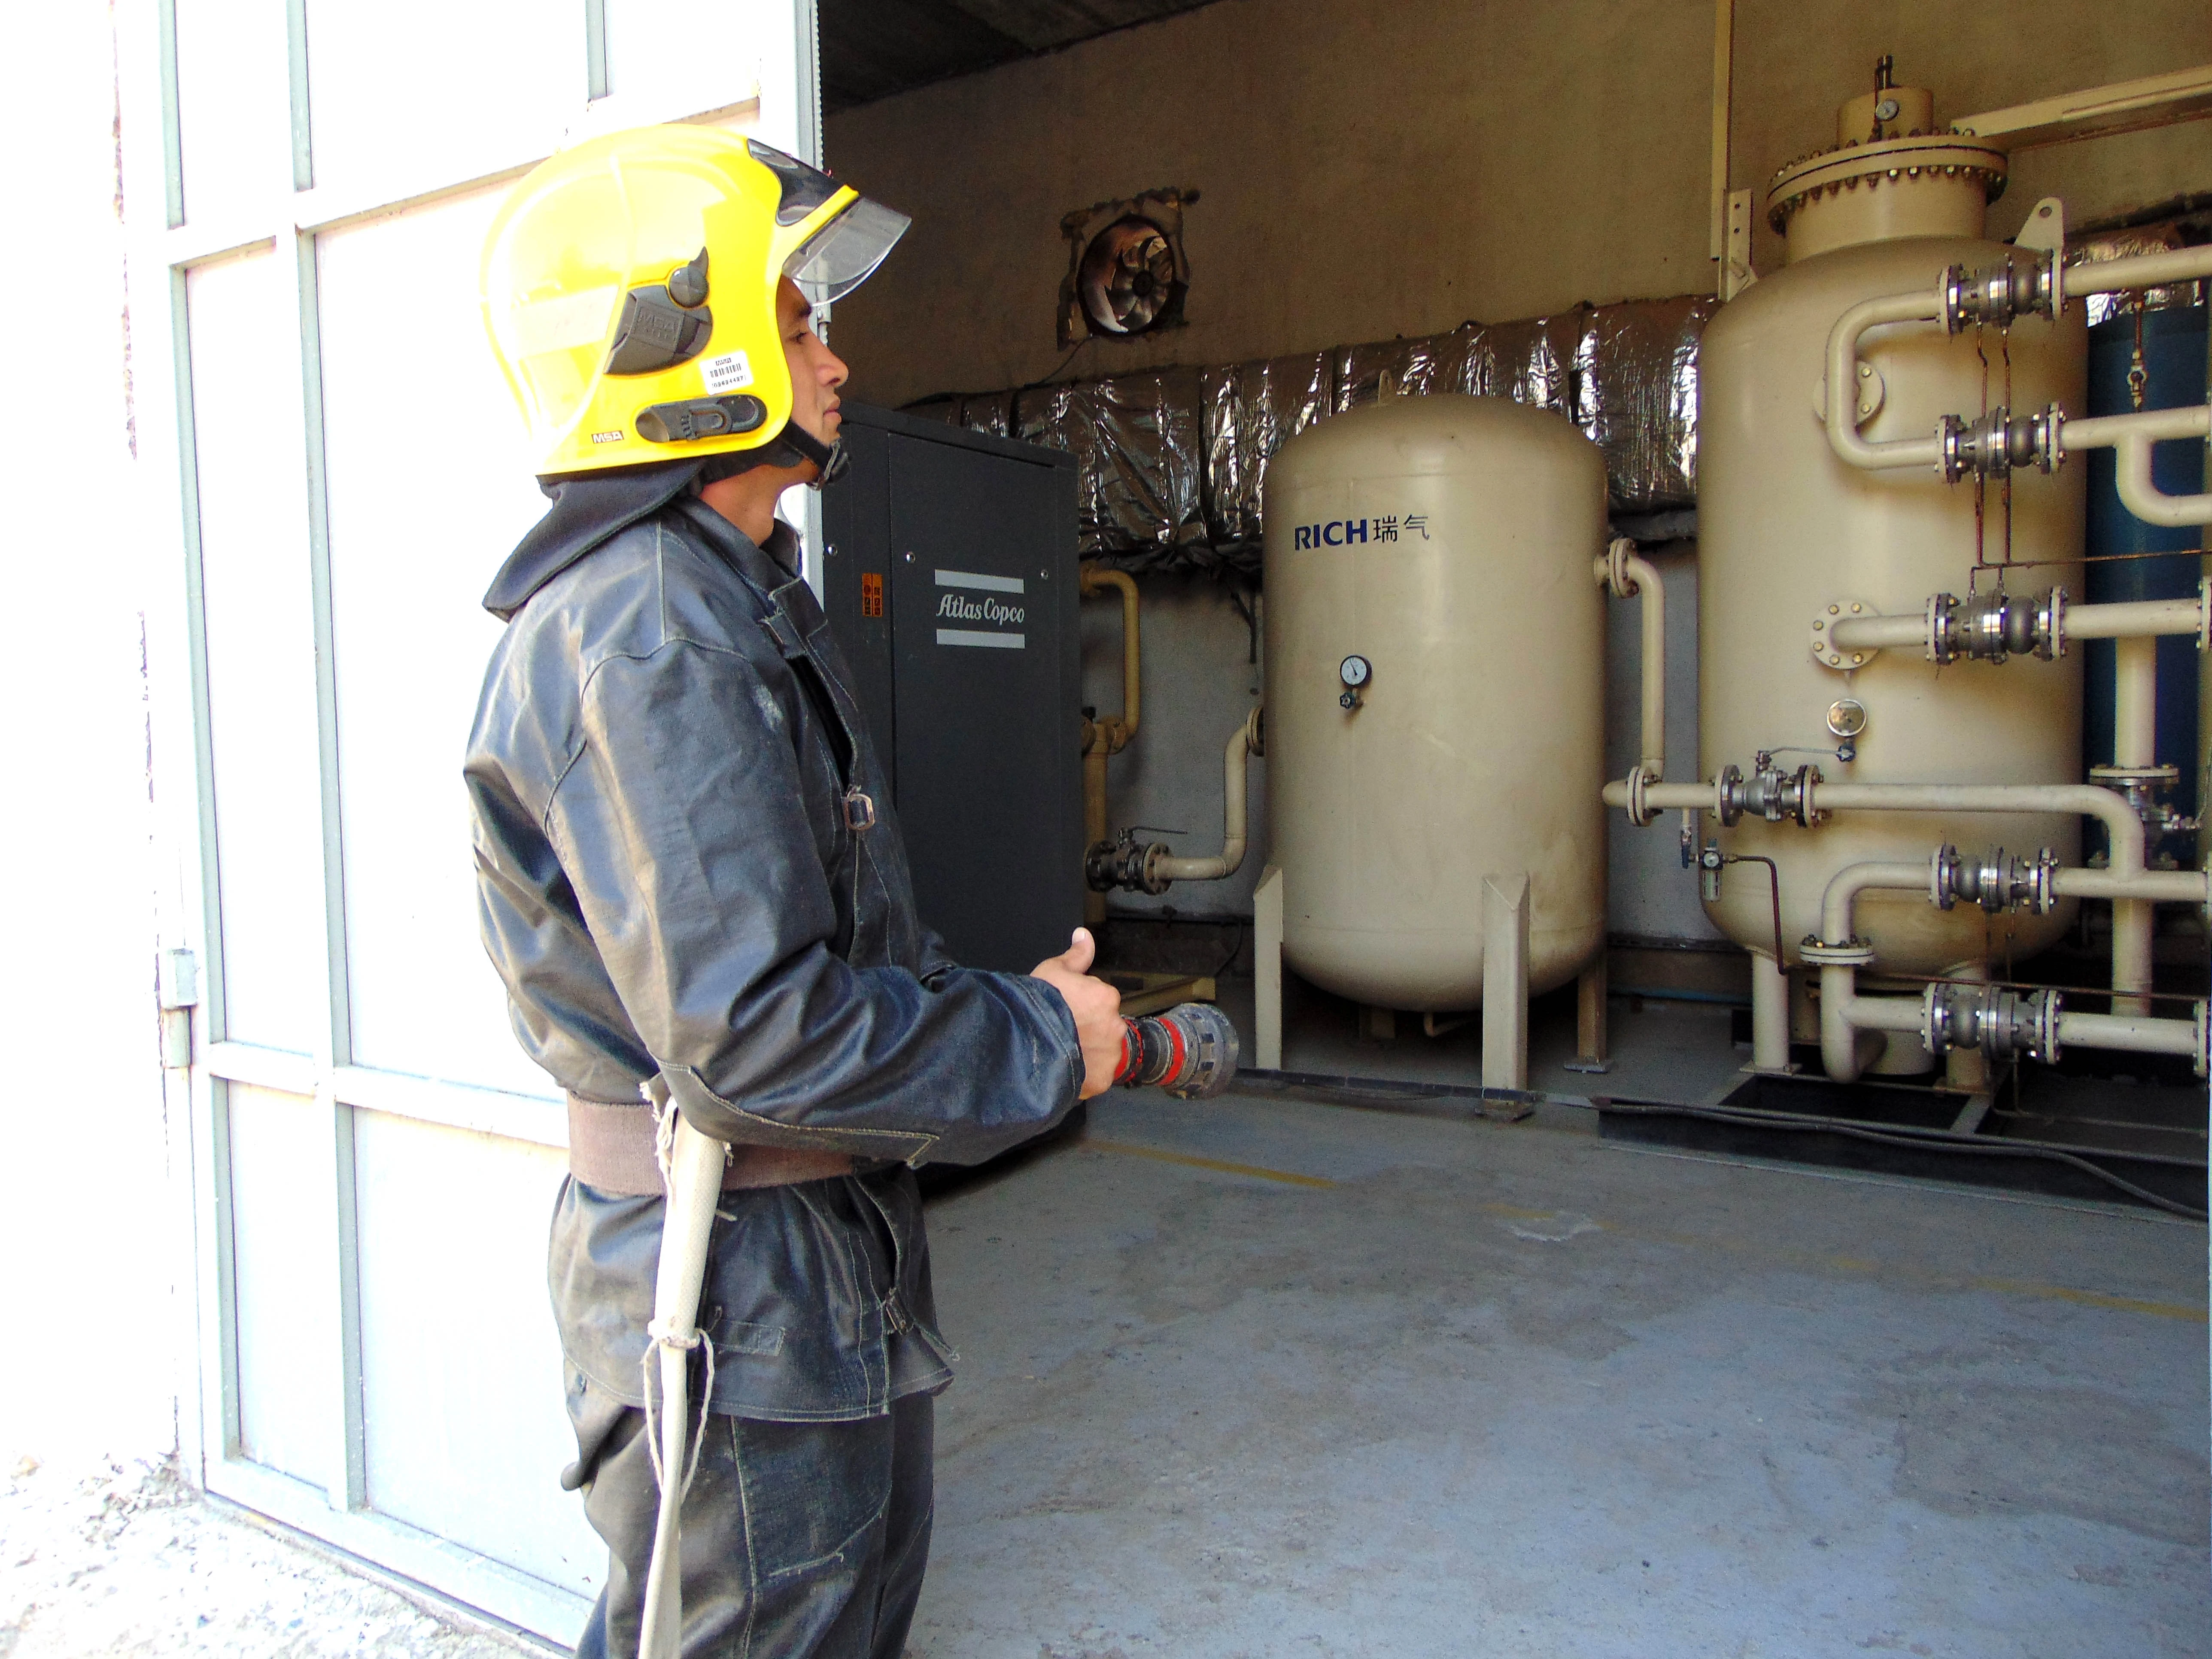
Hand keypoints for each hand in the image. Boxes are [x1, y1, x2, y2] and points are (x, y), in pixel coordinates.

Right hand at [1029, 927, 1122, 1098]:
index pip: (1100, 999)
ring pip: (1102, 1051)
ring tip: (1061, 1052)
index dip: (1080, 1004)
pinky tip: (1065, 1068)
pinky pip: (1096, 1075)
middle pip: (1104, 1026)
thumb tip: (1084, 935)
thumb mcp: (1053, 970)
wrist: (1024, 1043)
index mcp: (1106, 997)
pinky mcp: (1101, 1079)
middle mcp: (1115, 1026)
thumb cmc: (1038, 1005)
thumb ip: (1076, 955)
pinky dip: (1084, 1073)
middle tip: (1063, 1031)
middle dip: (1088, 1028)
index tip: (1064, 1010)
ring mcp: (1109, 1055)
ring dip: (1088, 1051)